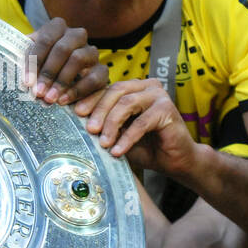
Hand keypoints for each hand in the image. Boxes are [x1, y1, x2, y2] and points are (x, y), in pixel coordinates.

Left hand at [25, 17, 105, 104]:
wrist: (61, 80)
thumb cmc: (40, 67)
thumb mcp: (30, 60)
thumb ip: (22, 59)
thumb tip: (8, 67)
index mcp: (57, 27)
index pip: (45, 39)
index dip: (34, 61)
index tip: (26, 82)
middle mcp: (76, 35)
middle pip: (63, 48)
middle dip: (48, 72)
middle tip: (38, 92)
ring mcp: (91, 52)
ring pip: (79, 59)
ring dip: (62, 81)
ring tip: (50, 99)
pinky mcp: (102, 70)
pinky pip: (95, 78)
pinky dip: (78, 91)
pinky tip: (64, 101)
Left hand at [76, 78, 198, 175]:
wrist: (175, 161)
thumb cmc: (146, 147)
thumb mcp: (118, 134)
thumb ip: (103, 124)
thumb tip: (76, 120)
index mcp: (133, 88)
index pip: (107, 88)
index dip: (88, 98)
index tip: (71, 110)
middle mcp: (146, 86)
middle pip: (116, 91)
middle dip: (99, 110)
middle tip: (88, 129)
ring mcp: (159, 95)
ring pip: (127, 104)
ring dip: (112, 124)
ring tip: (103, 143)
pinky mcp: (168, 109)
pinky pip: (141, 122)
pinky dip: (127, 138)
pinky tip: (118, 151)